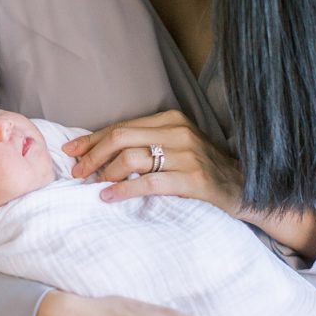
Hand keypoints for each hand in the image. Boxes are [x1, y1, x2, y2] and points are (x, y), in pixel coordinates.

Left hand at [64, 109, 242, 214]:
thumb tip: (98, 152)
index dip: (92, 139)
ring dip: (106, 173)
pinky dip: (124, 190)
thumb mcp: (174, 147)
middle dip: (93, 155)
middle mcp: (178, 132)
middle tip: (78, 172)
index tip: (72, 151)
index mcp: (170, 119)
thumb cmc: (201, 168)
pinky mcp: (193, 179)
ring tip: (93, 185)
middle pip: (121, 137)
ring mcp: (187, 155)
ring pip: (132, 158)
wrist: (243, 187)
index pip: (121, 127)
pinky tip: (109, 196)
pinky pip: (149, 183)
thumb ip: (144, 144)